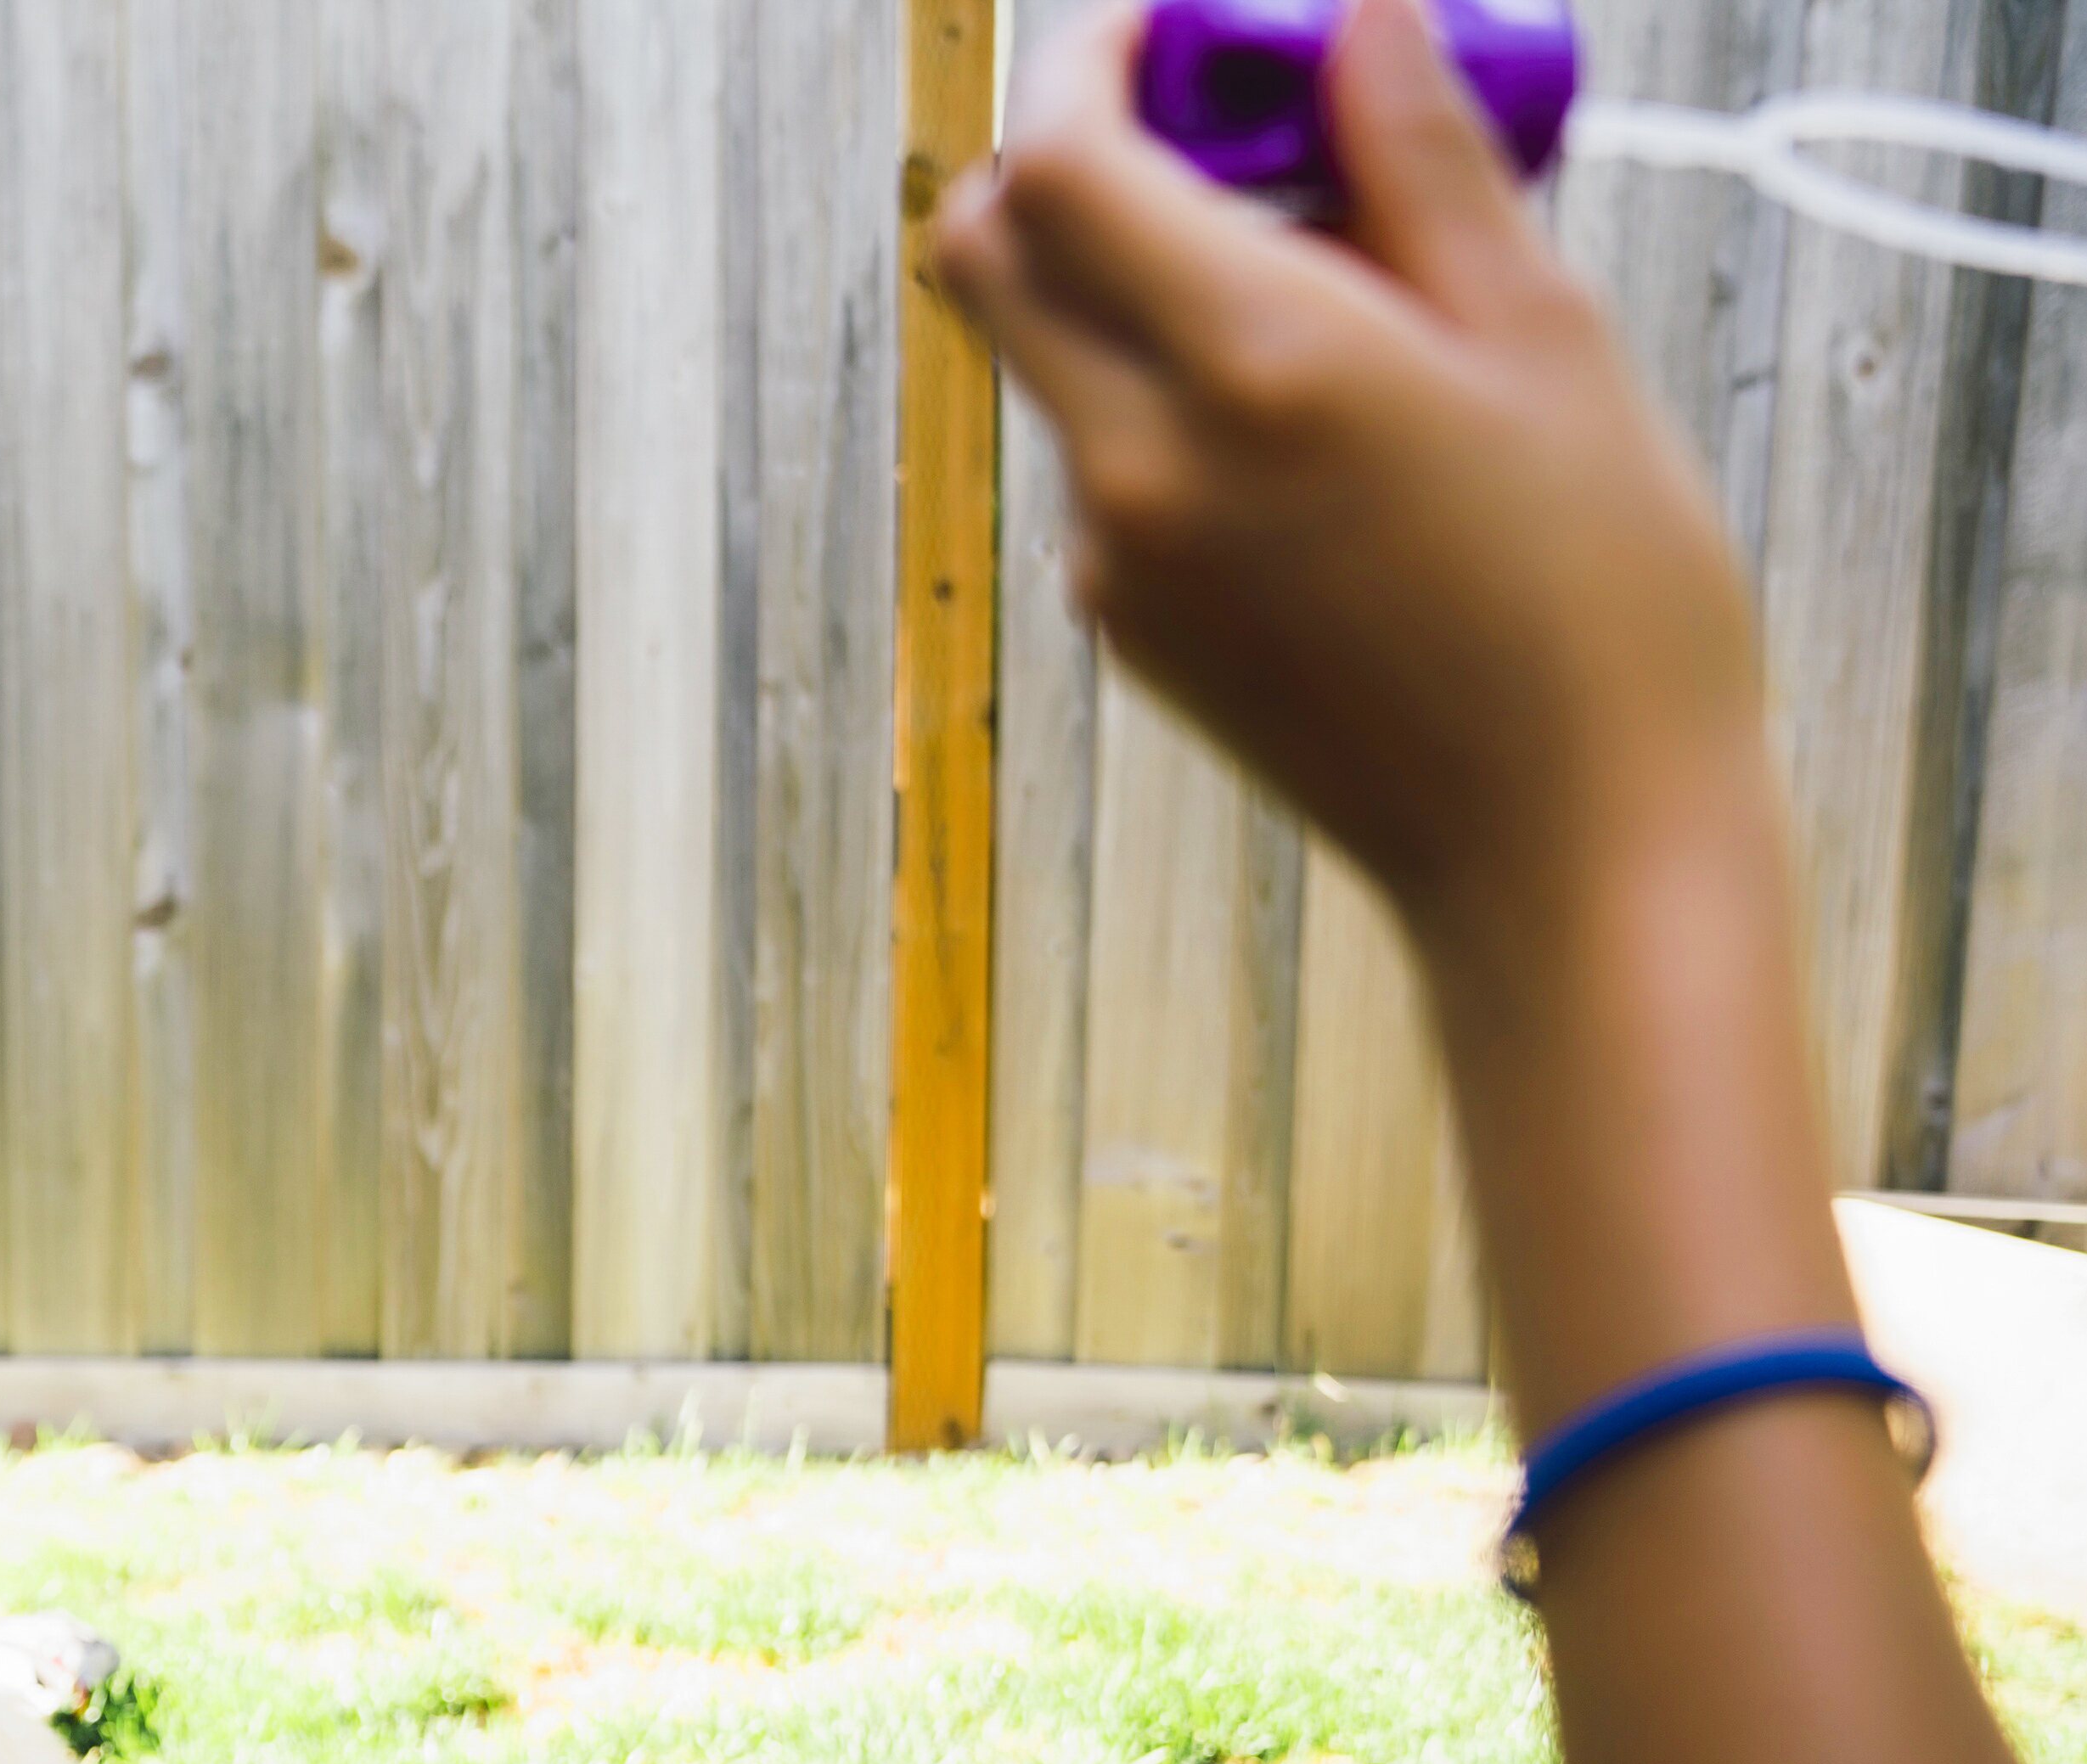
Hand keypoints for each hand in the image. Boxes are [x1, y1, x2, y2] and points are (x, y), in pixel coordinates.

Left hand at [933, 0, 1769, 966]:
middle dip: (1073, 150)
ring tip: (1342, 282)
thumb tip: (1362, 9)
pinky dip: (1165, 389)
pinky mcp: (1122, 629)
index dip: (1090, 54)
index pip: (1059, 157)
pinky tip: (1327, 418)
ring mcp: (1112, 559)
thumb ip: (1423, 159)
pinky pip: (1101, 459)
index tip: (1173, 17)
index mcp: (1250, 366)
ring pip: (1049, 354)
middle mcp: (1140, 463)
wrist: (1566, 853)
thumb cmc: (1602, 593)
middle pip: (988, 248)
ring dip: (1135, 274)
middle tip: (1235, 128)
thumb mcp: (1545, 336)